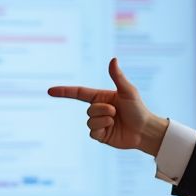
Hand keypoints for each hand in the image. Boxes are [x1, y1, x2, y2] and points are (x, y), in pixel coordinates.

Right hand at [47, 57, 168, 155]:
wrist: (145, 131)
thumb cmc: (138, 109)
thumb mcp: (128, 91)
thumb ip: (118, 77)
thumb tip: (113, 59)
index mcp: (101, 97)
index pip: (78, 93)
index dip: (64, 92)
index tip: (50, 91)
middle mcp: (97, 109)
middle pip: (88, 109)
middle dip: (103, 110)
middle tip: (117, 112)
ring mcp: (98, 122)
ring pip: (90, 121)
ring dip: (104, 120)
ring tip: (116, 121)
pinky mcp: (100, 135)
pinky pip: (92, 132)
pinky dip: (102, 129)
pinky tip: (112, 130)